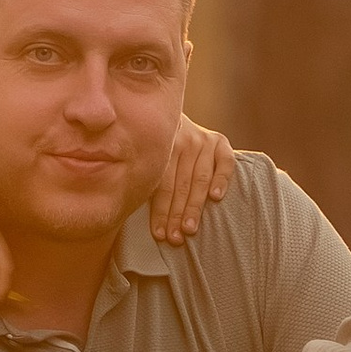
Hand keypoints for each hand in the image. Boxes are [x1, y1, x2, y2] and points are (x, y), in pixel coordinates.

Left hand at [154, 115, 236, 246]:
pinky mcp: (220, 141)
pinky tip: (216, 197)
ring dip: (195, 206)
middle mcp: (183, 140)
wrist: (167, 114)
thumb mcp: (144, 153)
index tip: (160, 234)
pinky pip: (225, 162)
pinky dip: (221, 179)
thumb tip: (125, 207)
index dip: (161, 211)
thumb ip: (143, 175)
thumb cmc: (153, 146)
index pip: (162, 184)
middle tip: (176, 237)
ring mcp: (203, 140)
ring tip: (190, 228)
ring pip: (200, 178)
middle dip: (177, 214)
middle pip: (181, 184)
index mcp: (161, 145)